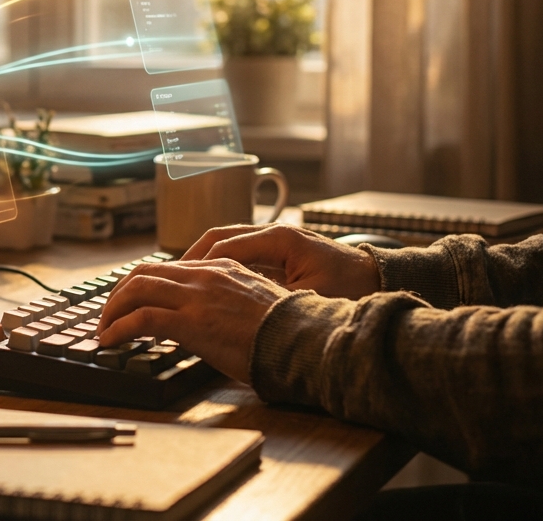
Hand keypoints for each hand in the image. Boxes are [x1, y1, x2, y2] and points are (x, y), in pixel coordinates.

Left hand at [96, 259, 288, 383]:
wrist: (300, 339)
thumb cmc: (284, 331)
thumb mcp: (252, 303)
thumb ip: (226, 301)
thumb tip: (206, 319)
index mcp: (221, 268)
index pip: (169, 268)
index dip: (143, 284)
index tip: (131, 302)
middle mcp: (205, 275)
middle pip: (144, 273)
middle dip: (119, 294)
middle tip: (108, 314)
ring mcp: (196, 295)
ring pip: (137, 289)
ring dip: (112, 309)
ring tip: (104, 329)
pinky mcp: (191, 320)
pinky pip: (141, 318)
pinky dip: (118, 328)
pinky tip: (110, 340)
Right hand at [183, 223, 381, 299]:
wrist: (378, 280)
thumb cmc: (350, 289)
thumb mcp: (309, 298)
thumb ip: (270, 299)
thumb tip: (234, 310)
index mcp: (279, 238)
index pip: (223, 245)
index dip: (196, 266)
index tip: (174, 284)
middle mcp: (273, 232)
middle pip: (217, 237)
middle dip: (188, 259)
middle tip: (164, 281)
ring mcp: (274, 240)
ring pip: (224, 243)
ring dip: (200, 261)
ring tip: (177, 284)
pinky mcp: (277, 252)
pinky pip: (238, 253)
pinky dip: (217, 266)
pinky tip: (205, 286)